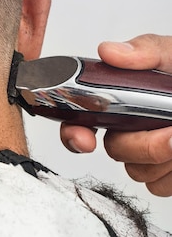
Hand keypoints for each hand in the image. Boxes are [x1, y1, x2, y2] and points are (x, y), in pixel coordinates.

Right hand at [59, 34, 171, 195]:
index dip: (74, 133)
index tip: (86, 138)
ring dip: (165, 158)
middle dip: (143, 145)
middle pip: (114, 151)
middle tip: (171, 132)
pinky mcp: (168, 175)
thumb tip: (111, 52)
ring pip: (138, 172)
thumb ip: (147, 50)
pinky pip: (160, 186)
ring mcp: (150, 154)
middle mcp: (132, 127)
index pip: (79, 120)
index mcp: (125, 98)